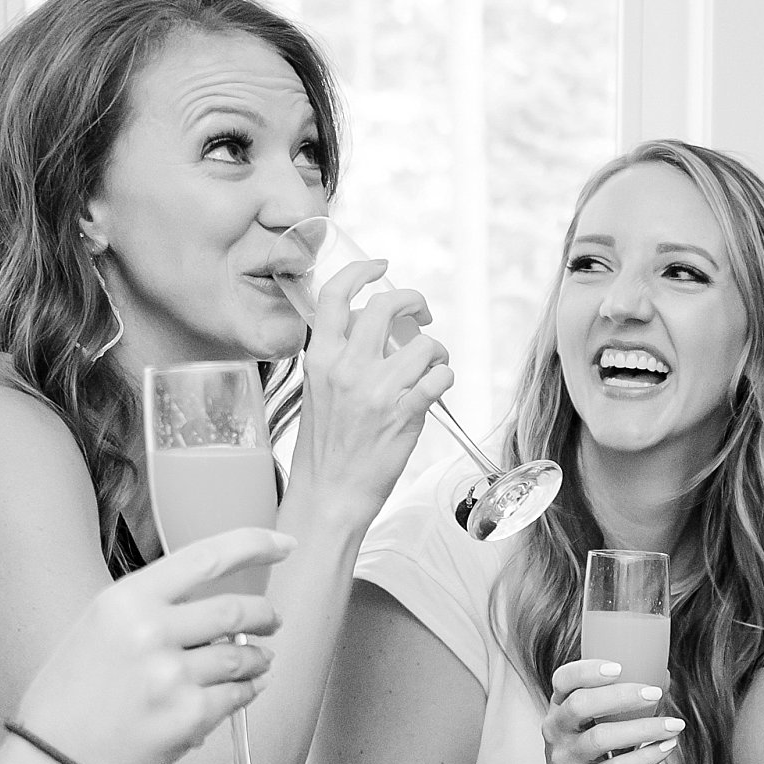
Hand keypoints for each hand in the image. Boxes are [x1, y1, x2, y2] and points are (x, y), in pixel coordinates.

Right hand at [14, 526, 292, 763]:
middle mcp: (151, 632)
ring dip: (258, 658)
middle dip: (265, 615)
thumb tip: (218, 601)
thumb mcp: (101, 625)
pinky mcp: (189, 716)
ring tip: (257, 661)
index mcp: (127, 599)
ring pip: (242, 656)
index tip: (284, 543)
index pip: (207, 557)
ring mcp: (172, 676)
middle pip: (236, 611)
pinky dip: (248, 690)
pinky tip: (245, 689)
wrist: (57, 757)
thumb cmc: (75, 691)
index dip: (255, 545)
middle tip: (272, 621)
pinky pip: (238, 695)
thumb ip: (156, 606)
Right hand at [296, 258, 456, 521]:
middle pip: (386, 306)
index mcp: (320, 358)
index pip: (334, 294)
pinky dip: (445, 376)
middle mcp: (347, 367)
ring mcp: (377, 390)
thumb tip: (369, 330)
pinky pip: (440, 376)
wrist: (329, 495)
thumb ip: (339, 357)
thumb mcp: (317, 392)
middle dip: (414, 300)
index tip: (381, 267)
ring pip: (423, 343)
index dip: (361, 271)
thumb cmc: (326, 449)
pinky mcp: (404, 413)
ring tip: (432, 366)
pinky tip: (437, 387)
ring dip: (436, 350)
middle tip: (422, 313)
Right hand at [537, 659, 683, 763]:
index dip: (588, 670)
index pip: (564, 680)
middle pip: (581, 704)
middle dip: (621, 696)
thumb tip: (662, 678)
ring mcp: (566, 760)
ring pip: (601, 738)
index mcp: (559, 708)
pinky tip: (665, 748)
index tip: (619, 666)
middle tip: (655, 694)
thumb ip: (619, 703)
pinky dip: (645, 757)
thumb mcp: (590, 727)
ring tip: (673, 724)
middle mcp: (556, 731)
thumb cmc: (585, 759)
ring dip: (643, 728)